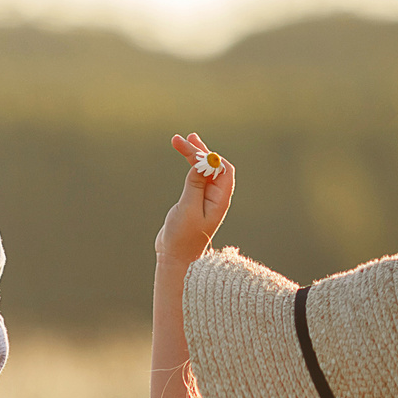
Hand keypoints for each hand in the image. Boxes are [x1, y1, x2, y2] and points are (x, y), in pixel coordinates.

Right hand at [155, 131, 236, 266]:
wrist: (176, 259)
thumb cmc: (183, 238)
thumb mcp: (188, 209)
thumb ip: (195, 184)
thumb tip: (200, 162)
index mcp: (220, 200)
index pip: (221, 170)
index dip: (210, 157)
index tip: (192, 151)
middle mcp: (216, 198)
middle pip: (214, 167)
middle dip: (201, 152)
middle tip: (185, 138)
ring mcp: (205, 199)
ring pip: (204, 171)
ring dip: (195, 156)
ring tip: (182, 140)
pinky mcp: (194, 201)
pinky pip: (196, 179)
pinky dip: (190, 166)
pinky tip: (185, 158)